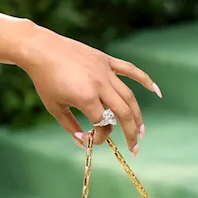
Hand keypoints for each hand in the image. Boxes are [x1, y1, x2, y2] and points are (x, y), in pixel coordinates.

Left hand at [18, 25, 157, 155]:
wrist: (41, 49)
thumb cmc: (45, 79)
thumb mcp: (54, 107)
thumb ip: (70, 126)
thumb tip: (84, 141)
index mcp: (86, 98)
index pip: (102, 123)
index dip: (100, 136)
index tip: (91, 139)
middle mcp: (100, 84)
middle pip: (123, 113)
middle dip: (130, 133)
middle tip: (135, 148)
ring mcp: (105, 71)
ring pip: (129, 96)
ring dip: (138, 115)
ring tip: (141, 131)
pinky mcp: (106, 60)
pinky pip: (130, 70)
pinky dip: (144, 80)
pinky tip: (156, 91)